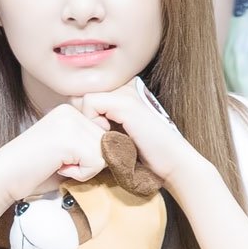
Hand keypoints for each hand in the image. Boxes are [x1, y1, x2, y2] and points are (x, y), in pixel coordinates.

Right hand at [0, 104, 106, 208]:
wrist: (2, 178)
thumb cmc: (33, 171)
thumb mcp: (66, 152)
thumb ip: (88, 146)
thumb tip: (121, 151)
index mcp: (69, 111)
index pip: (104, 135)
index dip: (90, 156)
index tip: (64, 159)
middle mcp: (70, 111)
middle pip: (107, 143)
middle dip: (89, 162)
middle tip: (61, 164)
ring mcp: (68, 122)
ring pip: (104, 153)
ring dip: (85, 169)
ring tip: (59, 165)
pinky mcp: (68, 138)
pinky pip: (96, 162)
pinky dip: (81, 173)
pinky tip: (58, 168)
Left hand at [70, 78, 201, 188]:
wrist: (172, 163)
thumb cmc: (147, 154)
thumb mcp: (119, 132)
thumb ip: (102, 118)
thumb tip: (74, 111)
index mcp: (126, 90)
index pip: (89, 94)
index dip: (87, 116)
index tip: (101, 134)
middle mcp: (126, 86)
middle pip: (83, 94)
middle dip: (85, 117)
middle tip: (103, 136)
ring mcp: (126, 91)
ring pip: (84, 97)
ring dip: (89, 121)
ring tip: (107, 136)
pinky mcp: (125, 102)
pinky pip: (90, 102)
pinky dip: (93, 121)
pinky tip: (108, 134)